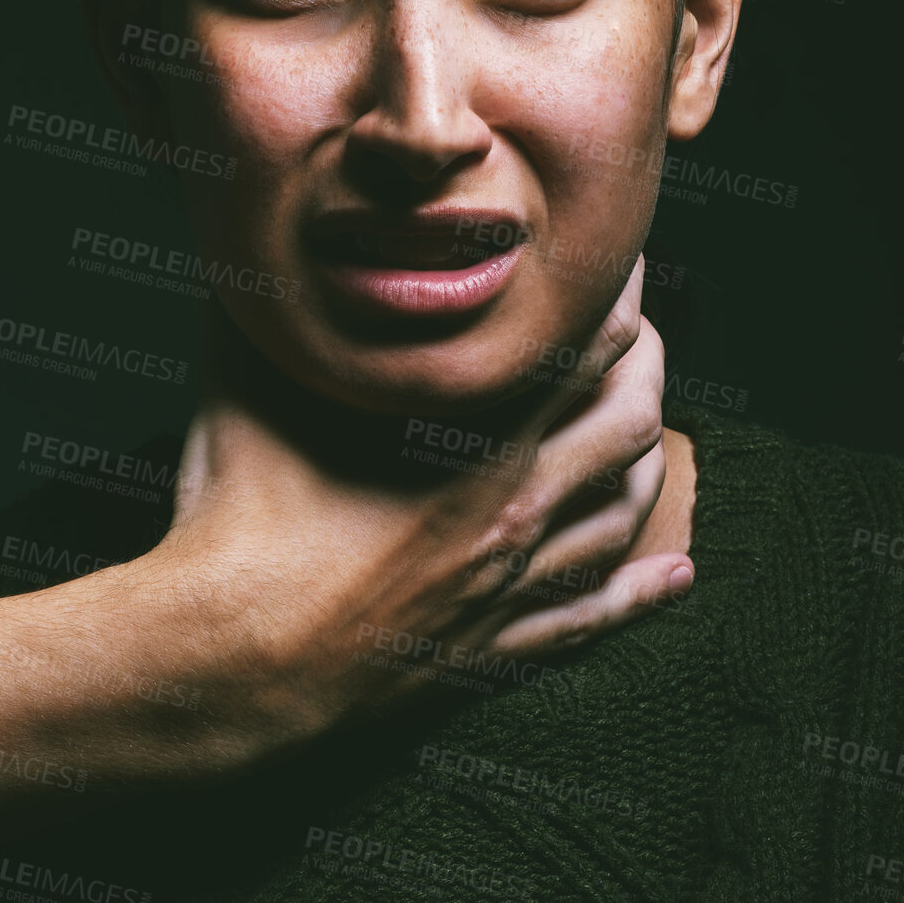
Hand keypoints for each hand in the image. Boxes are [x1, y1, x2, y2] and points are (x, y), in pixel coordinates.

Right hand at [122, 256, 691, 768]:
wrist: (226, 663)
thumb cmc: (236, 521)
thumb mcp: (243, 384)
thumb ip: (263, 307)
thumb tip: (246, 240)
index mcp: (466, 433)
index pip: (578, 345)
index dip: (612, 293)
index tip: (621, 255)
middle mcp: (511, 504)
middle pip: (625, 420)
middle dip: (648, 364)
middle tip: (647, 329)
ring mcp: (507, 583)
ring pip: (622, 513)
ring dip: (649, 459)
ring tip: (658, 422)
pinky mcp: (490, 648)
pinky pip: (590, 617)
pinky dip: (642, 593)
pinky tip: (677, 576)